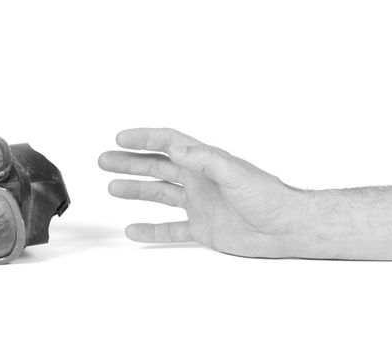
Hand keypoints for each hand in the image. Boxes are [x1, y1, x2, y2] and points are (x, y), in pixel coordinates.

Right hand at [98, 128, 307, 257]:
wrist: (286, 228)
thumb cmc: (269, 196)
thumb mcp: (235, 173)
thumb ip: (205, 159)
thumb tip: (176, 149)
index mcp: (205, 162)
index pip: (168, 143)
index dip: (144, 139)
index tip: (120, 138)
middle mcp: (199, 180)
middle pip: (157, 167)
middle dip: (130, 162)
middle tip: (104, 160)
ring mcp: (199, 204)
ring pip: (160, 194)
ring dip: (136, 190)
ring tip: (112, 188)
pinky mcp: (203, 228)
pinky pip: (171, 228)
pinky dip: (152, 229)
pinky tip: (134, 229)